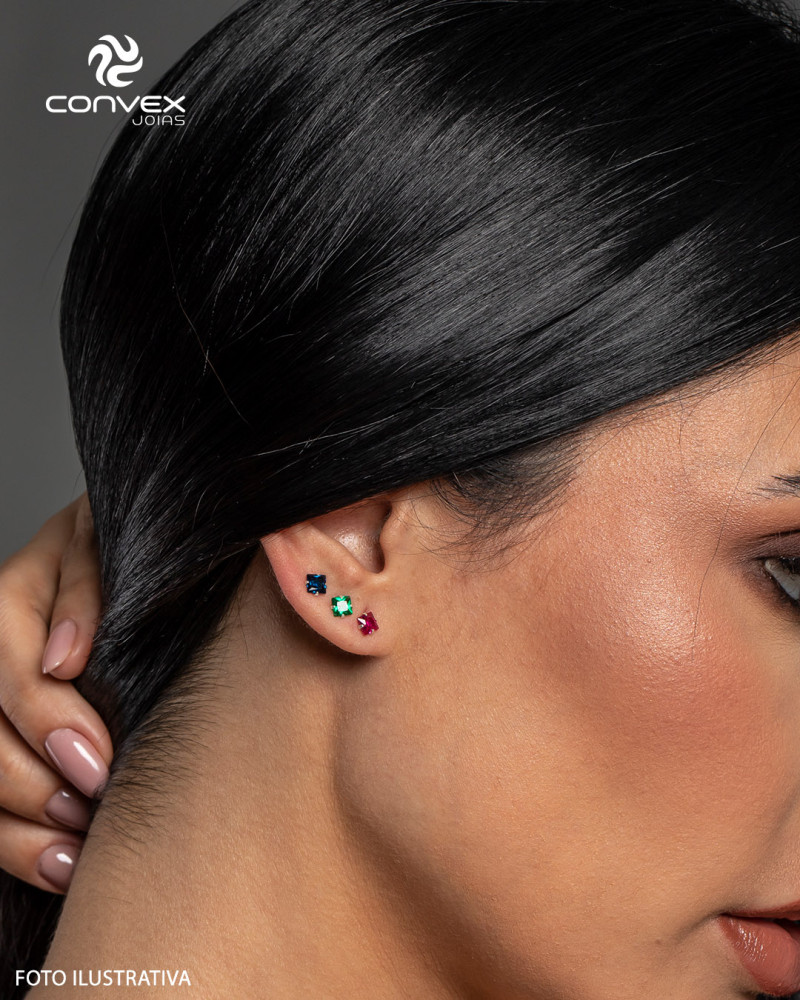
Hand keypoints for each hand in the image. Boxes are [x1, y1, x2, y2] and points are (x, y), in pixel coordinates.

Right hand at [0, 493, 112, 893]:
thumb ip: (87, 592)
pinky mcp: (10, 742)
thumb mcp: (107, 549)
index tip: (99, 764)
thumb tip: (63, 658)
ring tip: (78, 850)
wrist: (123, 564)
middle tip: (92, 807)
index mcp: (7, 603)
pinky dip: (22, 845)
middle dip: (34, 785)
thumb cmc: (119, 553)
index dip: (47, 723)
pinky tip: (63, 863)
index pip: (12, 673)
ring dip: (22, 829)